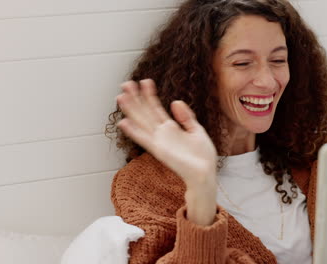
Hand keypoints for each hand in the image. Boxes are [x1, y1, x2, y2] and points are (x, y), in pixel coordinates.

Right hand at [116, 79, 217, 224]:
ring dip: (131, 110)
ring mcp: (159, 141)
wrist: (205, 173)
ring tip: (121, 96)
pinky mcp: (159, 150)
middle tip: (126, 84)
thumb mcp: (197, 131)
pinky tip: (123, 122)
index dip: (150, 95)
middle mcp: (162, 133)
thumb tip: (175, 101)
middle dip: (136, 98)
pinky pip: (143, 139)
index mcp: (171, 127)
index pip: (156, 107)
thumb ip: (186, 117)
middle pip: (145, 112)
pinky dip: (133, 131)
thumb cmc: (202, 156)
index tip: (145, 81)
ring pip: (141, 121)